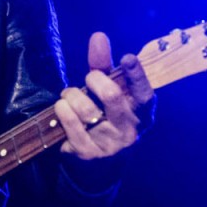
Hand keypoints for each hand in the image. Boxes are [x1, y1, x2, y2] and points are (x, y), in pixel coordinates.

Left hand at [57, 32, 155, 159]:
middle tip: (88, 78)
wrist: (99, 169)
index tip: (127, 57)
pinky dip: (62, 109)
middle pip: (112, 97)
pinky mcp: (86, 153)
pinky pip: (70, 123)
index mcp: (142, 115)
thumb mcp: (111, 95)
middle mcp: (129, 131)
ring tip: (69, 95)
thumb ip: (105, 67)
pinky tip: (62, 107)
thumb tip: (98, 36)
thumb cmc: (106, 119)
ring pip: (85, 109)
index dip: (137, 75)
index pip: (144, 94)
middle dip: (94, 80)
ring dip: (72, 95)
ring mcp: (108, 144)